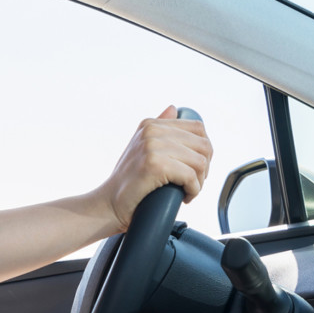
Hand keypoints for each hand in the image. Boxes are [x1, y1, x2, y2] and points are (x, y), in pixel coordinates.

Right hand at [96, 105, 212, 231]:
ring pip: (199, 162)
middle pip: (203, 145)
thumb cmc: (127, 182)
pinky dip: (193, 190)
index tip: (195, 168)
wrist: (108, 204)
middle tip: (194, 183)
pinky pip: (191, 176)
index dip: (204, 151)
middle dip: (205, 168)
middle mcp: (151, 131)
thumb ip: (158, 128)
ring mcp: (152, 147)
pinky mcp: (155, 165)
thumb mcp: (142, 149)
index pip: (197, 128)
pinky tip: (186, 197)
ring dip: (200, 181)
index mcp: (151, 124)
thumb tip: (173, 108)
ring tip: (189, 190)